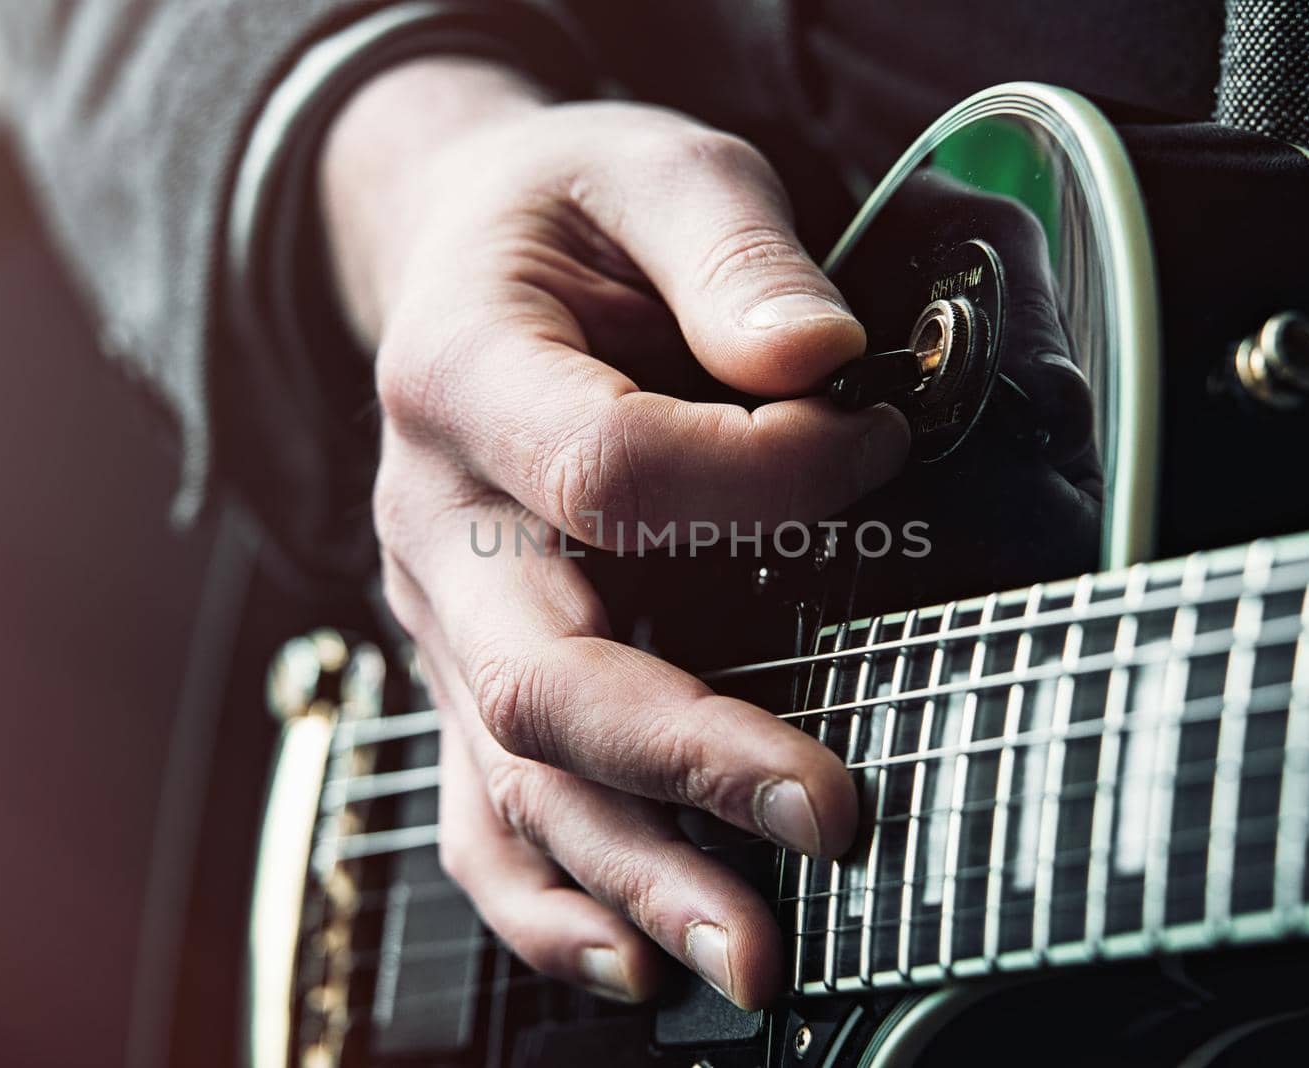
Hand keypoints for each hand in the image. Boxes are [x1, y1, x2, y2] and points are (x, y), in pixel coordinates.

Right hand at [321, 58, 909, 1007]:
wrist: (464, 250)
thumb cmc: (573, 214)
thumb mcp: (656, 169)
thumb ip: (731, 252)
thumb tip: (824, 361)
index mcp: (462, 375)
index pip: (610, 471)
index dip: (762, 475)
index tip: (873, 445)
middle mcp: (435, 520)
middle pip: (542, 671)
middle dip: (692, 755)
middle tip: (832, 817)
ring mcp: (444, 616)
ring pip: (518, 775)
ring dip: (634, 876)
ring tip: (751, 956)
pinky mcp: (470, 672)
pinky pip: (486, 812)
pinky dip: (550, 904)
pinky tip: (630, 962)